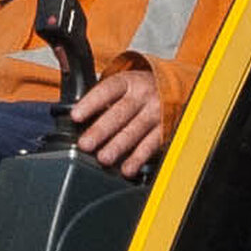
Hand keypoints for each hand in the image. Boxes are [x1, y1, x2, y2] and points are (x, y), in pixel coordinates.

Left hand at [68, 52, 172, 175]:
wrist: (174, 90)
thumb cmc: (141, 92)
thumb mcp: (124, 87)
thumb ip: (104, 101)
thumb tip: (78, 121)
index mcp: (128, 82)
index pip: (107, 90)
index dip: (91, 103)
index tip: (75, 116)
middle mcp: (143, 95)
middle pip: (120, 113)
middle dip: (101, 130)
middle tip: (85, 144)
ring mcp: (156, 112)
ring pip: (135, 130)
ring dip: (118, 146)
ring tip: (103, 158)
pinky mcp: (165, 129)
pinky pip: (151, 145)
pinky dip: (138, 158)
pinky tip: (127, 168)